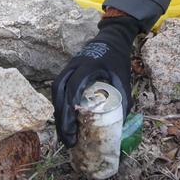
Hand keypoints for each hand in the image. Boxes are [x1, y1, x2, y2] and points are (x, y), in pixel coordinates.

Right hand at [52, 11, 139, 147]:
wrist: (112, 40)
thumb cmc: (118, 61)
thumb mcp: (123, 79)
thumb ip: (123, 102)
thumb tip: (120, 128)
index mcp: (89, 65)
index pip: (75, 85)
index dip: (72, 105)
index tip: (74, 125)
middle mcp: (74, 65)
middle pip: (60, 92)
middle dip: (62, 118)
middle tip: (68, 139)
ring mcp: (68, 67)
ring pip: (55, 92)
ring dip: (58, 115)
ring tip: (64, 136)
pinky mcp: (66, 72)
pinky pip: (58, 90)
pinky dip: (59, 107)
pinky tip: (64, 123)